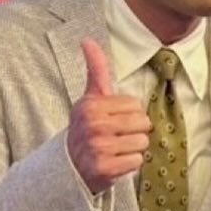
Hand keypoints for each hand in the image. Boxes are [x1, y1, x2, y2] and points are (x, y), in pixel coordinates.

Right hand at [67, 39, 151, 194]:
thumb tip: (87, 40)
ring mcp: (98, 148)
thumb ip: (95, 70)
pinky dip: (129, 165)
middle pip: (143, 124)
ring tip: (115, 150)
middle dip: (135, 132)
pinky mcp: (104, 169)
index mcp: (91, 105)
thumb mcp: (89, 99)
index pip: (136, 106)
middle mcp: (93, 125)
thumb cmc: (86, 129)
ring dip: (133, 149)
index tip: (113, 121)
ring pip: (142, 143)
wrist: (68, 167)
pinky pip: (136, 162)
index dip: (130, 115)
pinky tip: (114, 164)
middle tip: (116, 137)